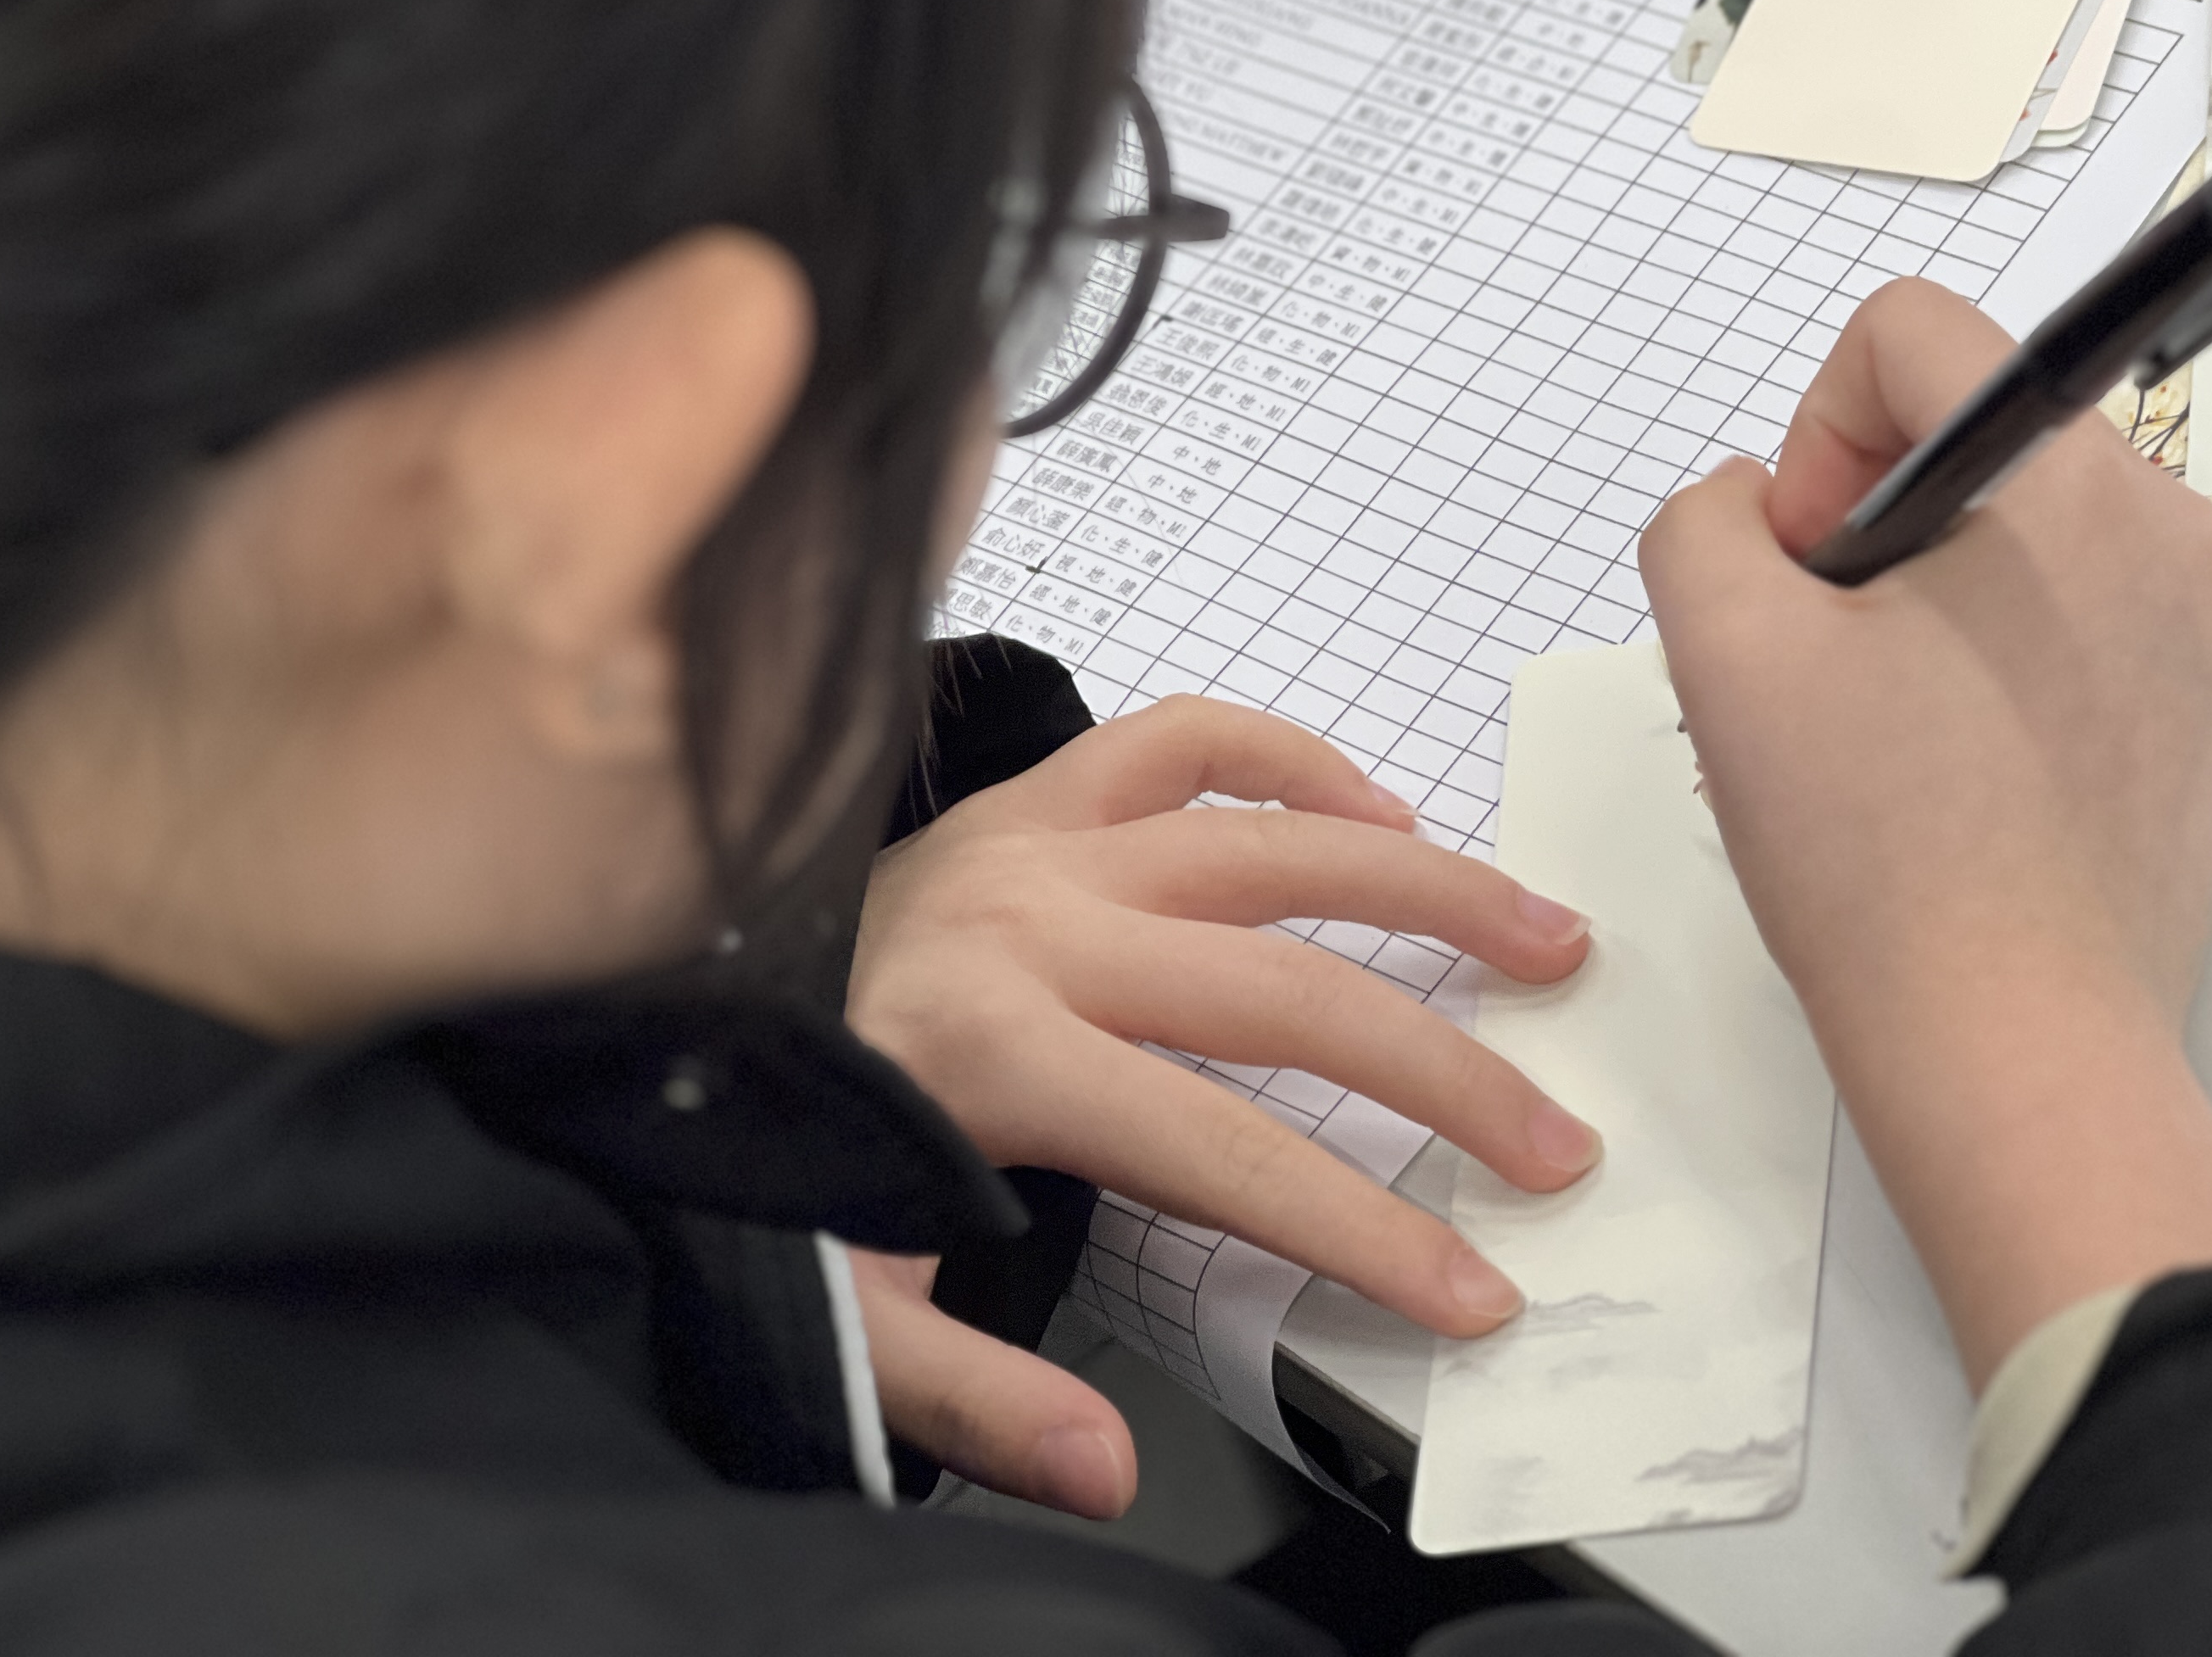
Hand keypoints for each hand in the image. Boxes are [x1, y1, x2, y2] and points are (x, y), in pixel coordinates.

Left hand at [843, 696, 1598, 1512]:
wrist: (657, 1021)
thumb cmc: (763, 1159)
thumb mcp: (837, 1310)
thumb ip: (971, 1395)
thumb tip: (1108, 1469)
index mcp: (993, 1054)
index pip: (1227, 1151)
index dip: (1363, 1225)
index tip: (1472, 1281)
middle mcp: (1034, 927)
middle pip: (1287, 993)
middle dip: (1444, 1075)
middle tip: (1553, 1141)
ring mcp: (1038, 844)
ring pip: (1272, 846)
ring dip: (1426, 891)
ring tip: (1544, 935)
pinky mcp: (1031, 798)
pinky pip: (1181, 741)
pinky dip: (1291, 763)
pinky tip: (1381, 815)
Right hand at [1639, 278, 2211, 1382]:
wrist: (2017, 1054)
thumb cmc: (1878, 850)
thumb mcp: (1724, 646)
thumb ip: (1706, 519)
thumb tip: (1764, 511)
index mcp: (2069, 476)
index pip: (1912, 332)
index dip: (1817, 432)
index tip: (1804, 571)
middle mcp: (2163, 527)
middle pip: (1965, 440)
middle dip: (1867, 531)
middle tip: (1823, 672)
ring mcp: (2194, 629)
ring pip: (2011, 541)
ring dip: (1921, 607)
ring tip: (1877, 742)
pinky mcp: (2192, 721)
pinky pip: (2065, 631)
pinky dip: (1985, 676)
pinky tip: (1941, 788)